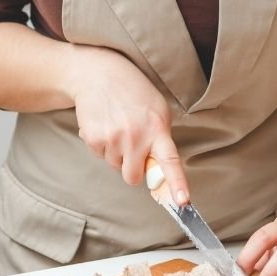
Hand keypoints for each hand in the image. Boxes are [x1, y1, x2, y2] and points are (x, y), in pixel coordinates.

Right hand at [67, 45, 190, 204]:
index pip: (170, 161)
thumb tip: (157, 172)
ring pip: (114, 166)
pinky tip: (104, 124)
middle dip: (131, 168)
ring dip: (116, 153)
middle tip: (131, 146)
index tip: (182, 202)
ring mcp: (113, 138)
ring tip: (117, 126)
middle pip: (133, 177)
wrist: (98, 73)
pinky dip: (102, 145)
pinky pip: (100, 156)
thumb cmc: (133, 92)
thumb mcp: (157, 109)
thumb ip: (160, 139)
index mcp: (157, 128)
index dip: (176, 183)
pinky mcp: (93, 138)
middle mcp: (135, 136)